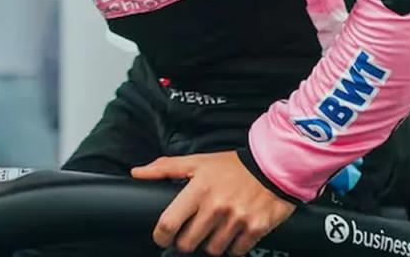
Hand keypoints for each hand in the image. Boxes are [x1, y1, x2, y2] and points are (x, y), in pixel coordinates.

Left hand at [131, 151, 294, 255]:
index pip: (169, 223)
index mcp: (198, 190)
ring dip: (209, 244)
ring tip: (212, 231)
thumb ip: (164, 168)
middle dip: (185, 241)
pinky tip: (231, 233)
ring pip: (212, 250)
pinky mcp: (256, 229)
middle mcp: (216, 207)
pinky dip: (232, 246)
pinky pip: (236, 251)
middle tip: (189, 234)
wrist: (272, 166)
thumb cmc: (231, 166)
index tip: (161, 238)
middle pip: (188, 243)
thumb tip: (137, 173)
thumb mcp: (196, 161)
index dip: (160, 236)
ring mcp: (237, 220)